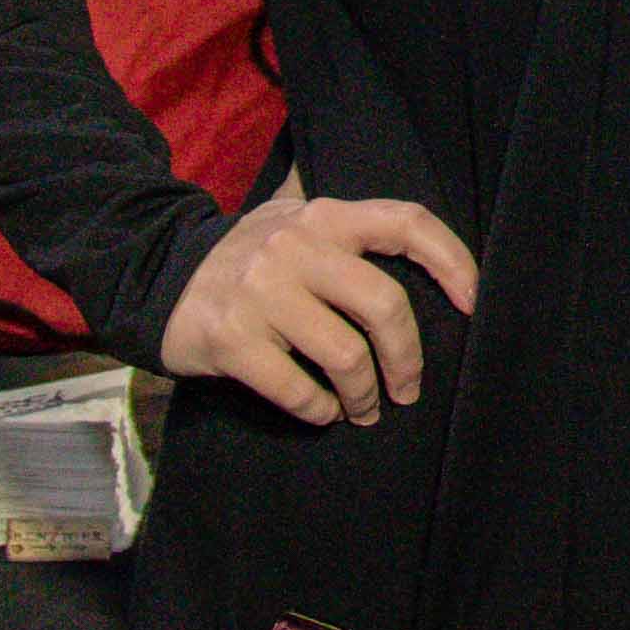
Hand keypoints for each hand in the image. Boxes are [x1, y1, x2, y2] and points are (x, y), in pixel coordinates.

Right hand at [161, 186, 477, 426]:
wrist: (155, 277)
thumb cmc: (247, 255)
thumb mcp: (292, 216)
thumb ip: (347, 218)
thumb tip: (420, 233)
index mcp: (325, 216)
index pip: (407, 222)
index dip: (452, 261)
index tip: (474, 303)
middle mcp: (296, 247)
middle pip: (385, 305)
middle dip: (408, 359)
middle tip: (409, 390)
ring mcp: (261, 293)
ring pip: (346, 357)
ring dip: (365, 395)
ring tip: (364, 409)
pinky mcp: (231, 339)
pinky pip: (297, 389)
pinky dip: (319, 411)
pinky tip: (322, 413)